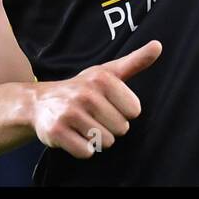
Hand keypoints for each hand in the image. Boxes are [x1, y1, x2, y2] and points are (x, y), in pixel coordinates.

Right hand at [26, 39, 161, 157]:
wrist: (40, 102)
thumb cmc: (82, 88)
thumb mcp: (108, 72)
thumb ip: (135, 61)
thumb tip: (158, 46)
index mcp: (102, 78)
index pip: (134, 110)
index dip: (123, 111)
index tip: (108, 103)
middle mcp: (86, 94)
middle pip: (121, 128)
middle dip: (110, 126)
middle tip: (94, 116)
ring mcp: (70, 113)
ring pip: (105, 142)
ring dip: (96, 138)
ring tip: (83, 125)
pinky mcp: (57, 131)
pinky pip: (86, 152)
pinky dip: (82, 148)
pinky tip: (73, 135)